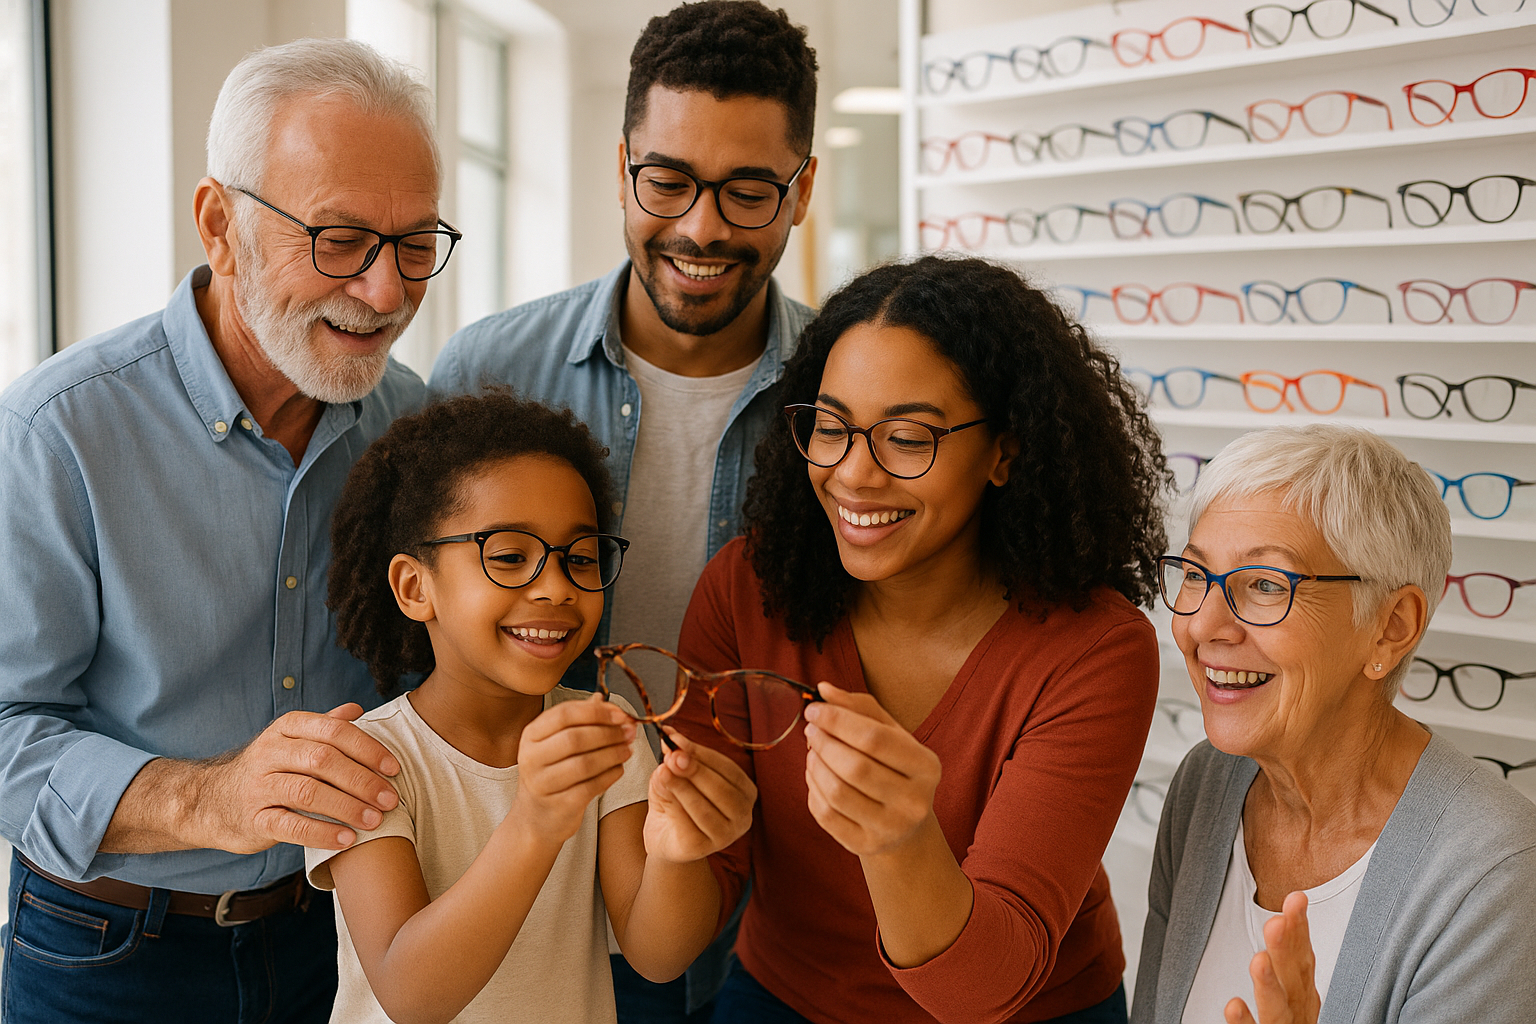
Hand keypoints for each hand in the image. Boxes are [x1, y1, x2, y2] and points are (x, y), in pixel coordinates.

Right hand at [198, 703, 402, 852]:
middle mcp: (271, 752)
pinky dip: (322, 833)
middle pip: (323, 760)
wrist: (212, 802)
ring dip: (347, 807)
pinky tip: (346, 840)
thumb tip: (356, 708)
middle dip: (362, 780)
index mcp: (287, 728)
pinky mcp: (253, 819)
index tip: (393, 768)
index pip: (334, 731)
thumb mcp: (291, 741)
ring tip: (375, 821)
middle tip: (391, 799)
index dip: (367, 749)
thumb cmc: (268, 770)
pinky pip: (290, 825)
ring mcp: (259, 786)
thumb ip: (324, 726)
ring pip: (308, 792)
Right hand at [511, 693, 634, 846]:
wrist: (536, 817)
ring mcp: (542, 783)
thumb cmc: (552, 772)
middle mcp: (531, 757)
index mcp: (531, 734)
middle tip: (630, 732)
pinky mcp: (557, 805)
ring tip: (627, 750)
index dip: (597, 712)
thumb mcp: (557, 742)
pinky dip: (610, 776)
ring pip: (585, 763)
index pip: (565, 714)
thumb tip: (604, 699)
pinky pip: (591, 787)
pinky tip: (619, 769)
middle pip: (575, 738)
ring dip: (613, 754)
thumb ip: (580, 720)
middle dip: (609, 733)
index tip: (622, 714)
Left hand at [643, 728, 757, 863]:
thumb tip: (671, 746)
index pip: (728, 769)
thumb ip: (676, 762)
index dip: (702, 753)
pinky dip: (675, 807)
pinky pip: (689, 825)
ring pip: (705, 809)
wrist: (665, 837)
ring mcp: (725, 835)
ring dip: (683, 788)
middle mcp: (742, 815)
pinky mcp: (703, 848)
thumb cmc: (677, 803)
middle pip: (721, 789)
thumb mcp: (677, 776)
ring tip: (664, 772)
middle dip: (695, 770)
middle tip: (673, 757)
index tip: (678, 740)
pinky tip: (663, 795)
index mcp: (744, 792)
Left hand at [802, 683, 941, 857]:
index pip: (875, 738)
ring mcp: (891, 828)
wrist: (904, 824)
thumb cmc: (894, 767)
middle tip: (810, 730)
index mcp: (927, 766)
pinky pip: (826, 815)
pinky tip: (815, 775)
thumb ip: (859, 707)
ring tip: (812, 751)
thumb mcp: (890, 733)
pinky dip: (812, 789)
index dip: (838, 720)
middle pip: (855, 766)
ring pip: (837, 792)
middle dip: (823, 742)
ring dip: (814, 765)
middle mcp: (915, 802)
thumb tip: (823, 689)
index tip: (814, 710)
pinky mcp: (865, 845)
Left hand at [1226, 891, 1320, 1023]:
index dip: (1300, 930)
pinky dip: (1245, 1022)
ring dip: (1268, 986)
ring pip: (1278, 1010)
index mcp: (1303, 996)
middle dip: (1286, 951)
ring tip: (1257, 961)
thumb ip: (1288, 962)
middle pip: (1293, 980)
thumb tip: (1284, 919)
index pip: (1302, 959)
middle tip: (1276, 922)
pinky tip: (1232, 1005)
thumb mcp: (1294, 995)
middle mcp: (1298, 1013)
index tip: (1296, 898)